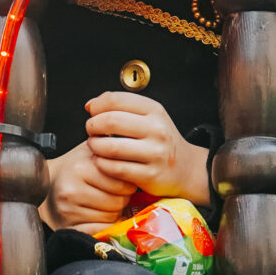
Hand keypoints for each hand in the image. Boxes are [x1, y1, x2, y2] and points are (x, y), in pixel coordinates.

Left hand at [36, 91, 208, 232]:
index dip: (97, 106)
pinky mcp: (149, 175)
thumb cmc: (159, 141)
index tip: (93, 113)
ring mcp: (155, 153)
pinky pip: (115, 168)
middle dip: (92, 126)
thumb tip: (90, 105)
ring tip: (95, 146)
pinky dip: (102, 164)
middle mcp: (158, 130)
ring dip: (94, 146)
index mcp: (155, 110)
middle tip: (91, 131)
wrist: (185, 168)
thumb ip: (121, 107)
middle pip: (110, 121)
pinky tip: (102, 162)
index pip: (116, 100)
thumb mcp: (148, 117)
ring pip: (110, 147)